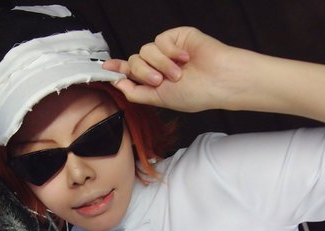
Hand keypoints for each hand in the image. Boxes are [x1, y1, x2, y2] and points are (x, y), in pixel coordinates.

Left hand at [103, 26, 240, 111]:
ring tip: (178, 74)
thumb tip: (117, 83)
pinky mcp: (176, 37)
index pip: (130, 73)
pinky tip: (185, 58)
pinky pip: (160, 41)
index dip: (117, 69)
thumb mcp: (159, 99)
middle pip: (134, 61)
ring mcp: (167, 50)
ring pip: (145, 51)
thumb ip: (136, 92)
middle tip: (160, 81)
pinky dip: (170, 52)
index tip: (106, 67)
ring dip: (160, 64)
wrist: (219, 81)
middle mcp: (158, 65)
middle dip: (143, 72)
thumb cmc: (196, 94)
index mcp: (155, 81)